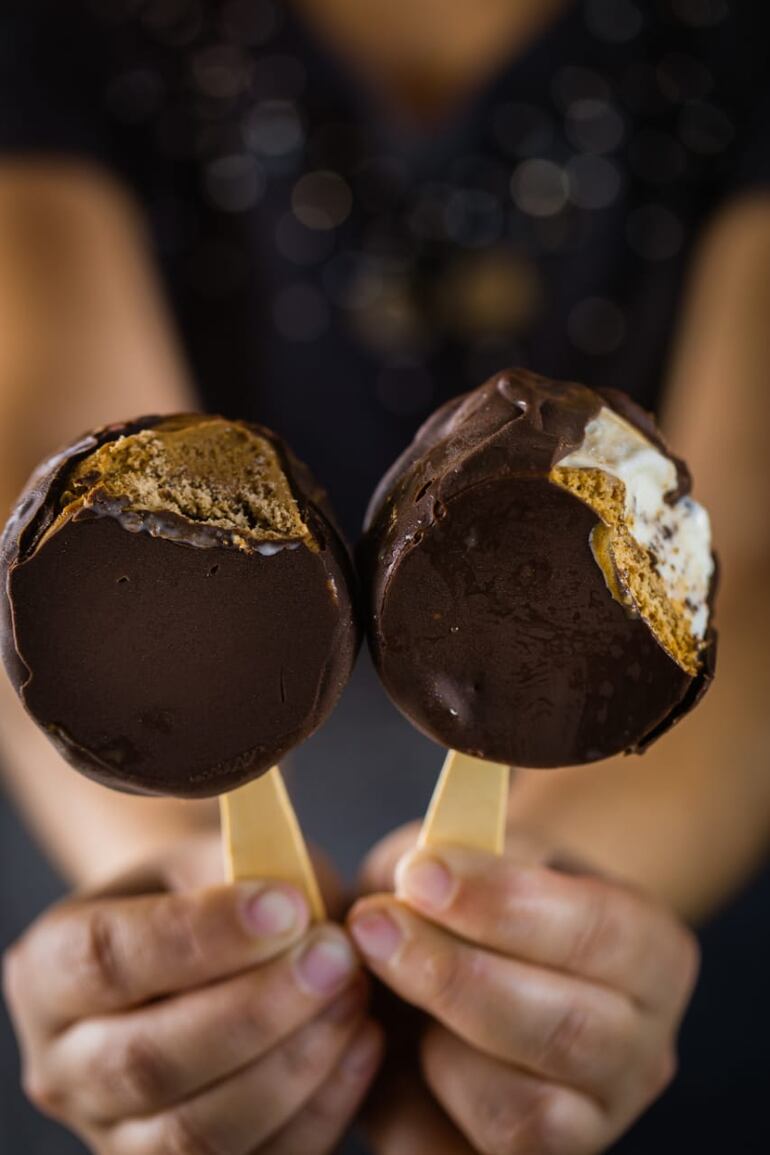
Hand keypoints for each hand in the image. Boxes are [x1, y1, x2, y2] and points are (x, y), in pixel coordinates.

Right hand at [3, 831, 382, 1154]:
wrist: (204, 951)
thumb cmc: (210, 893)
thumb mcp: (211, 856)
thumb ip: (243, 869)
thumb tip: (297, 908)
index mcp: (50, 968)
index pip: (108, 957)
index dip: (201, 936)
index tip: (289, 906)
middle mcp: (62, 1065)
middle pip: (144, 1061)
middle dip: (256, 1009)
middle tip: (337, 955)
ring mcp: (114, 1135)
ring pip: (196, 1133)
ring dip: (292, 1065)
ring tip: (354, 995)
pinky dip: (319, 1111)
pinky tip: (362, 1043)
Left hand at [350, 824, 697, 1154]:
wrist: (460, 960)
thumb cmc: (474, 896)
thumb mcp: (479, 847)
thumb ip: (462, 854)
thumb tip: (421, 879)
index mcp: (653, 953)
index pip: (598, 931)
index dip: (502, 904)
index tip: (418, 874)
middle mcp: (641, 1052)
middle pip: (567, 1032)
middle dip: (455, 976)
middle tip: (374, 926)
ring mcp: (590, 1126)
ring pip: (525, 1118)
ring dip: (436, 1047)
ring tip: (381, 989)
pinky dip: (405, 1111)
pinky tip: (376, 1045)